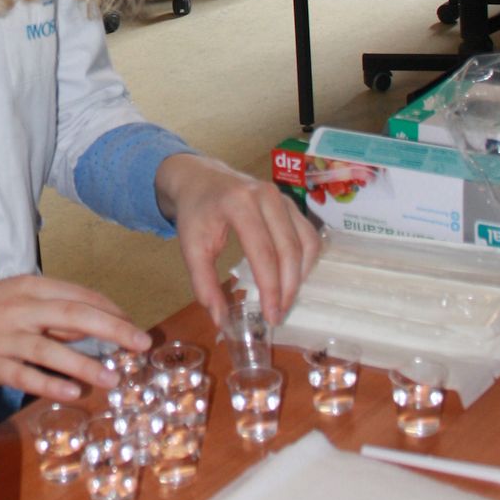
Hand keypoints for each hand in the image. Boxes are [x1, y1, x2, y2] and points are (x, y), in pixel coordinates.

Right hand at [0, 274, 150, 401]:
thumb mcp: (11, 300)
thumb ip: (47, 311)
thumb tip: (90, 328)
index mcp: (27, 287)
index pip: (78, 295)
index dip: (110, 310)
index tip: (135, 325)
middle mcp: (19, 308)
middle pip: (74, 315)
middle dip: (113, 329)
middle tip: (142, 343)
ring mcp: (4, 336)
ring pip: (52, 348)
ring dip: (86, 364)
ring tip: (113, 379)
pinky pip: (25, 375)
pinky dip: (50, 385)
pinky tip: (73, 395)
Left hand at [154, 152, 319, 327]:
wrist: (200, 178)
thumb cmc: (195, 213)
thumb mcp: (191, 247)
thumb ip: (203, 283)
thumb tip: (220, 321)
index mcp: (238, 203)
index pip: (263, 252)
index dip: (271, 288)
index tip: (271, 316)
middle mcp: (266, 197)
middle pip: (289, 249)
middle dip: (288, 288)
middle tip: (278, 315)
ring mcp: (282, 198)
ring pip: (306, 243)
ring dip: (300, 276)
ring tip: (285, 300)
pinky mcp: (290, 204)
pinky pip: (308, 235)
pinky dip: (305, 261)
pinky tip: (292, 279)